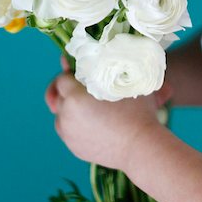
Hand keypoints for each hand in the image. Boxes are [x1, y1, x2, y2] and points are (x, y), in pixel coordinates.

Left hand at [45, 56, 168, 170]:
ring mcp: (68, 134)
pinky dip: (76, 124)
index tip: (81, 72)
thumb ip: (107, 63)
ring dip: (71, 107)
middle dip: (69, 90)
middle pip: (59, 96)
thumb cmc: (136, 111)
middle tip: (83, 88)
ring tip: (89, 104)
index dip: (71, 73)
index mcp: (74, 97)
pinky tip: (92, 121)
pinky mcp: (74, 148)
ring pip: (62, 114)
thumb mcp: (125, 80)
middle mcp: (66, 116)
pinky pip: (69, 131)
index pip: (62, 79)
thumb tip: (92, 53)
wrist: (142, 148)